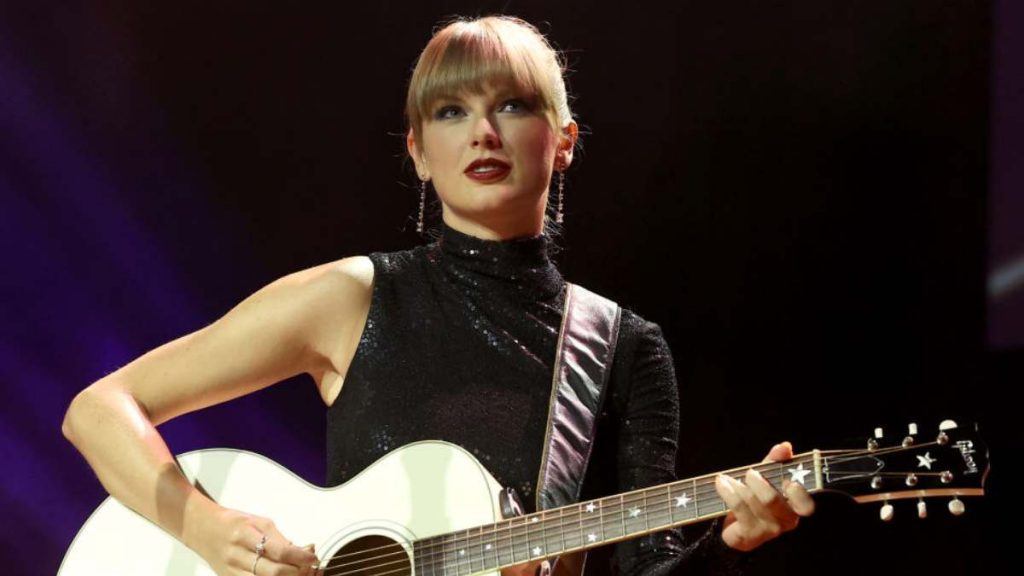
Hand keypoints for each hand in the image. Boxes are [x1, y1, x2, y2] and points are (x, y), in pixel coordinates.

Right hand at [193, 507, 319, 575]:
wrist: (203, 531)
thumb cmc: (232, 523)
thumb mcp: (259, 522)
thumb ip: (280, 539)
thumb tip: (304, 552)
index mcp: (245, 534)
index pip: (278, 551)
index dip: (299, 557)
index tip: (313, 556)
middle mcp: (237, 556)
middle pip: (273, 573)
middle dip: (297, 572)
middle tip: (309, 567)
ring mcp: (232, 572)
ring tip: (298, 572)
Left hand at [714, 441, 814, 551]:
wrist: (736, 528)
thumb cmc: (756, 499)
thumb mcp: (767, 477)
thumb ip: (776, 462)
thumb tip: (785, 446)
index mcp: (794, 507)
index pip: (806, 506)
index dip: (799, 494)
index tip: (788, 481)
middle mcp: (784, 521)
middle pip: (771, 500)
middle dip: (757, 482)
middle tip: (750, 473)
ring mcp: (767, 530)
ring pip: (751, 501)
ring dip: (737, 485)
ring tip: (726, 478)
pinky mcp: (748, 535)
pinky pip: (737, 508)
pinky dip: (727, 491)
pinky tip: (721, 484)